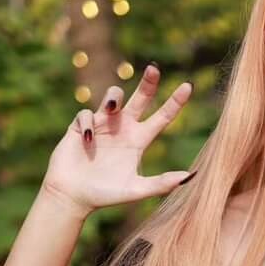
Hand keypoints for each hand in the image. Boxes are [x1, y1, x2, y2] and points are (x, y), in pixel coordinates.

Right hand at [42, 64, 194, 214]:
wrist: (74, 197)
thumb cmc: (106, 195)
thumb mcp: (137, 190)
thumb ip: (162, 183)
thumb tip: (190, 176)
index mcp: (139, 141)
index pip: (161, 117)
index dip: (175, 102)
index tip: (188, 86)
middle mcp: (123, 128)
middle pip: (140, 99)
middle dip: (148, 83)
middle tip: (154, 68)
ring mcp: (102, 125)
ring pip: (113, 97)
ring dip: (114, 98)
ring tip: (113, 107)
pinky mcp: (81, 127)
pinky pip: (86, 114)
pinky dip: (88, 123)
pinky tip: (88, 141)